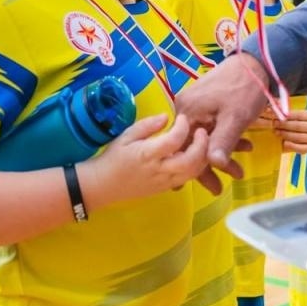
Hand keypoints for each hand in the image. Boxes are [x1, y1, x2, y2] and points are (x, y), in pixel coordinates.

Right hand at [81, 114, 211, 211]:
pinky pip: (187, 179)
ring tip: (202, 142)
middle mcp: (158, 170)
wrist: (103, 185)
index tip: (182, 117)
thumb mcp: (126, 136)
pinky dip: (196, 167)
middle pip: (189, 161)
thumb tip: (166, 116)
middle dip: (201, 145)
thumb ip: (147, 125)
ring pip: (192, 173)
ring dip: (202, 157)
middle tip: (202, 131)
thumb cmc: (113, 158)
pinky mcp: (166, 189)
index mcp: (147, 154)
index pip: (172, 141)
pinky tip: (194, 155)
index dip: (182, 127)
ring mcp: (164, 182)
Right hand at [174, 52, 271, 181]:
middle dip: (208, 166)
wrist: (256, 62)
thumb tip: (213, 165)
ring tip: (235, 171)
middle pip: (192, 144)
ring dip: (218, 154)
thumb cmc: (245, 89)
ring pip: (201, 137)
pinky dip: (220, 139)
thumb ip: (223, 142)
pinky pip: (207, 126)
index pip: (187, 149)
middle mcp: (184, 107)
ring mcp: (193, 103)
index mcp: (187, 111)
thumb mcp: (235, 118)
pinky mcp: (203, 101)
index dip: (199, 172)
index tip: (212, 188)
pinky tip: (236, 148)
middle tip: (219, 188)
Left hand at [273, 107, 306, 153]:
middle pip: (298, 126)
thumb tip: (272, 107)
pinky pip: (301, 148)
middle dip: (284, 125)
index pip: (299, 115)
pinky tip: (284, 143)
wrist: (289, 137)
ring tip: (276, 132)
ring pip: (298, 137)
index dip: (287, 116)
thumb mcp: (286, 116)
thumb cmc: (288, 124)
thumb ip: (281, 111)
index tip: (276, 116)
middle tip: (274, 124)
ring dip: (286, 134)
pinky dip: (292, 146)